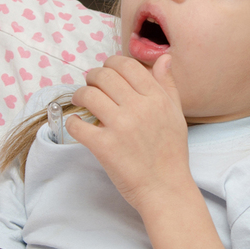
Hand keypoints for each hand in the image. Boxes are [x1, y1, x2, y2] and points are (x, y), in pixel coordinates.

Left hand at [67, 54, 191, 211]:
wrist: (166, 190)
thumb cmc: (172, 154)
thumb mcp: (176, 116)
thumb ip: (168, 86)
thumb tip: (164, 58)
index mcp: (157, 99)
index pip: (127, 65)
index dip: (111, 64)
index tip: (106, 73)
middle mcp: (138, 108)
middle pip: (103, 76)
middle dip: (92, 77)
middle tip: (90, 86)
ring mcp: (120, 127)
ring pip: (88, 95)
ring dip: (79, 96)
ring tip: (81, 102)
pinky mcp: (104, 146)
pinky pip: (77, 125)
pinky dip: (73, 123)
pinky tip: (78, 125)